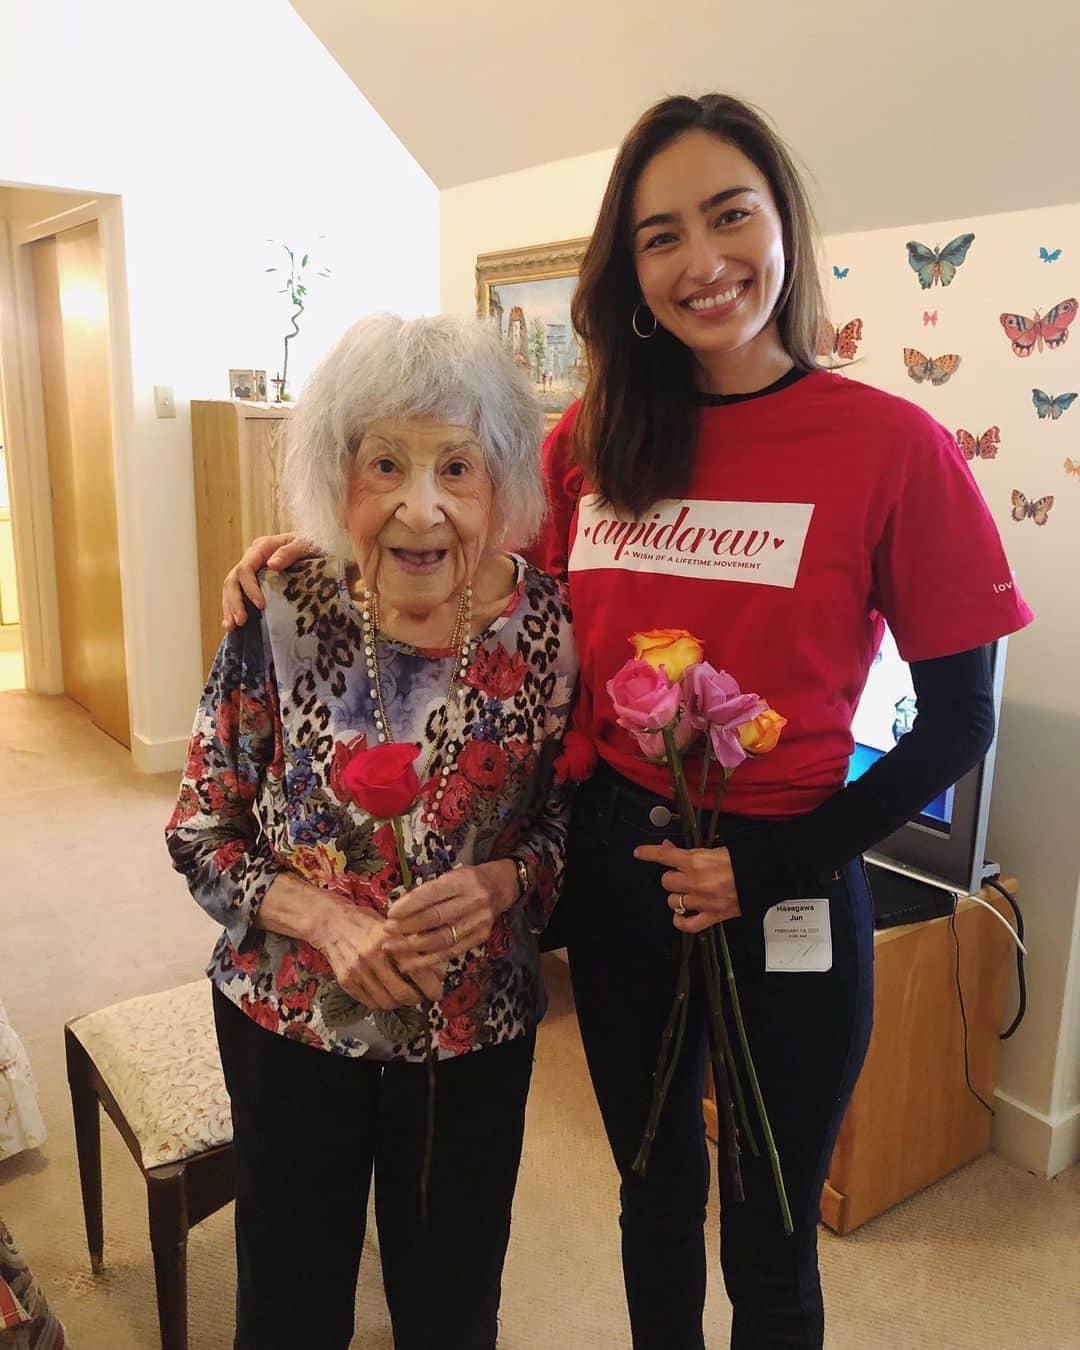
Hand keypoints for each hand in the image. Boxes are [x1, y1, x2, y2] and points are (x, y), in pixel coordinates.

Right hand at [221, 532, 314, 629]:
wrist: (315, 545)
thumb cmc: (311, 543)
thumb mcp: (304, 544)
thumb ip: (289, 552)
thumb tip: (271, 564)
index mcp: (262, 547)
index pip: (246, 568)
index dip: (250, 588)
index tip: (261, 605)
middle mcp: (252, 558)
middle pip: (234, 579)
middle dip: (235, 601)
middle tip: (241, 621)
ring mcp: (252, 569)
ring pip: (231, 588)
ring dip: (230, 608)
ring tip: (231, 627)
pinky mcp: (254, 580)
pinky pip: (238, 593)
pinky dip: (233, 608)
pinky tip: (232, 624)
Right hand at [317, 902, 445, 1007]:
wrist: (330, 922)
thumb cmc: (367, 922)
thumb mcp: (393, 927)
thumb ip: (415, 948)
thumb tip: (439, 971)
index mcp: (390, 939)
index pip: (418, 971)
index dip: (432, 988)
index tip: (437, 993)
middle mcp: (374, 956)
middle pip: (403, 994)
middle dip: (416, 999)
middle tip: (421, 996)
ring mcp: (358, 970)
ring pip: (387, 1002)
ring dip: (399, 1002)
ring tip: (403, 994)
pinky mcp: (346, 981)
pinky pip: (370, 1003)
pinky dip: (381, 1002)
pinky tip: (385, 992)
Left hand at [382, 861, 517, 975]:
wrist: (502, 886)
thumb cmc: (468, 880)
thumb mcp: (450, 876)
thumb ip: (427, 892)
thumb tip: (397, 910)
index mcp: (462, 881)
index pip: (431, 895)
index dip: (408, 906)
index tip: (389, 915)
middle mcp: (473, 901)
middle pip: (435, 918)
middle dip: (407, 927)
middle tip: (386, 933)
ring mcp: (479, 921)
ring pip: (441, 939)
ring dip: (413, 947)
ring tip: (392, 949)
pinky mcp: (480, 938)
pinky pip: (450, 952)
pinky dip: (428, 961)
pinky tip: (409, 964)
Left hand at [633, 838, 741, 932]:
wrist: (763, 877)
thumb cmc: (740, 861)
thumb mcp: (713, 849)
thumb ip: (688, 851)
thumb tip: (668, 847)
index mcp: (695, 861)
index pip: (663, 856)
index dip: (648, 853)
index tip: (638, 853)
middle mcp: (695, 882)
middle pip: (665, 881)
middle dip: (671, 876)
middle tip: (682, 874)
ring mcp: (702, 901)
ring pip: (673, 902)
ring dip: (677, 897)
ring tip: (687, 892)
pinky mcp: (712, 916)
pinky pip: (688, 924)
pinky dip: (681, 921)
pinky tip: (682, 916)